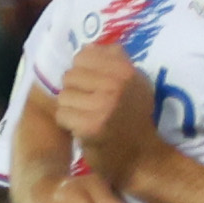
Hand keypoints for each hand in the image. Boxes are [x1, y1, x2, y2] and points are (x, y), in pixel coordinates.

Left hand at [50, 41, 157, 189]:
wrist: (142, 157)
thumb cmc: (134, 118)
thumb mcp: (134, 83)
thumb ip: (115, 61)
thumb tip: (89, 45)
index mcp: (127, 70)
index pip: (83, 56)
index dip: (82, 72)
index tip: (92, 87)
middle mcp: (117, 84)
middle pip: (70, 76)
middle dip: (75, 92)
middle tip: (89, 106)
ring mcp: (104, 105)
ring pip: (63, 95)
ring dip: (70, 109)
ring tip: (86, 117)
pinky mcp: (91, 126)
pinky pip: (62, 115)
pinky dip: (68, 124)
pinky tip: (83, 129)